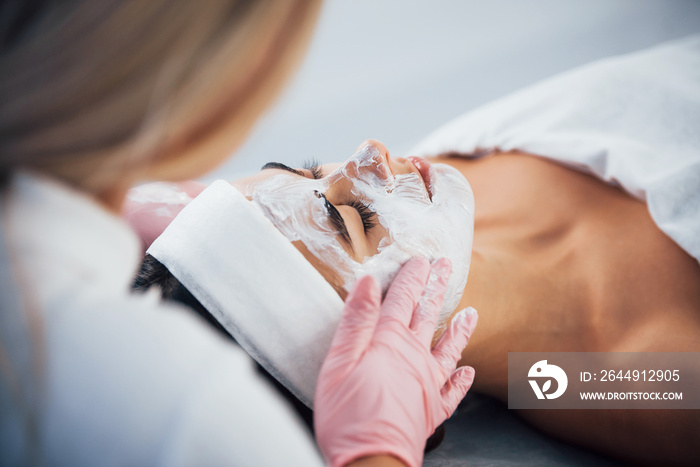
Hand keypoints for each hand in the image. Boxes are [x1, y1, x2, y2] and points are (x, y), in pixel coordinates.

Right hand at [314, 258, 477, 466]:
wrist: (372, 462)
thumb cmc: (348, 414)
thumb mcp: (339, 361)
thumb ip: (356, 321)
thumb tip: (368, 283)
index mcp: (389, 342)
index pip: (403, 300)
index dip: (411, 277)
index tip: (420, 258)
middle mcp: (414, 357)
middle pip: (427, 315)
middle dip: (435, 288)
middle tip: (446, 266)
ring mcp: (427, 384)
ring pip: (447, 348)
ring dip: (458, 328)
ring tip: (470, 312)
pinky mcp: (431, 410)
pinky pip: (452, 392)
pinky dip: (461, 380)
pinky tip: (468, 371)